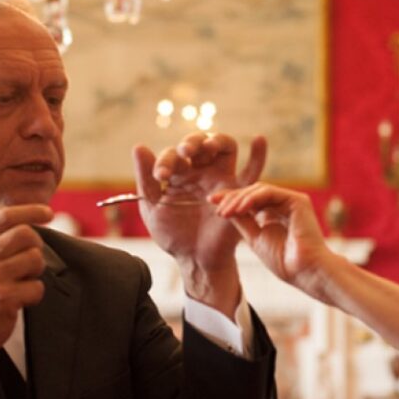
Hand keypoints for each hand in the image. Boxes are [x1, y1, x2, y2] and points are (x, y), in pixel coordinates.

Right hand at [0, 204, 51, 360]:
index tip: (47, 213)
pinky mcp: (4, 297)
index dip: (30, 211)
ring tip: (22, 283)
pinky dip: (34, 295)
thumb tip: (28, 224)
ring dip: (36, 273)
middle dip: (36, 247)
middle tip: (31, 262)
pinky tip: (20, 301)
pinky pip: (37, 287)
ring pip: (35, 259)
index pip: (5, 216)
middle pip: (26, 234)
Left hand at [134, 132, 267, 273]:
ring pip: (225, 147)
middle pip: (200, 143)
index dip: (166, 160)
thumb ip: (145, 179)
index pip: (173, 155)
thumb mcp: (152, 208)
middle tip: (185, 152)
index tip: (160, 175)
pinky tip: (259, 140)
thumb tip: (139, 147)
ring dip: (217, 141)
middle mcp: (200, 171)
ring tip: (208, 147)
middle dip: (192, 142)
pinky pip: (252, 171)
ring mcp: (220, 178)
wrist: (193, 258)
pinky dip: (259, 155)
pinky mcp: (237, 191)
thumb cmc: (173, 234)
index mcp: (179, 174)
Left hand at [209, 183, 336, 302]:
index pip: (249, 201)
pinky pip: (269, 192)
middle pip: (252, 193)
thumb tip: (224, 208)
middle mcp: (283, 205)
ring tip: (224, 212)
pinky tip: (239, 209)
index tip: (211, 202)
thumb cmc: (283, 260)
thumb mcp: (254, 238)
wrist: (303, 270)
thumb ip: (242, 221)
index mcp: (273, 215)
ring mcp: (291, 201)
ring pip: (259, 190)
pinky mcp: (297, 200)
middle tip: (215, 207)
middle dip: (231, 197)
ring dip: (239, 199)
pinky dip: (252, 199)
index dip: (230, 199)